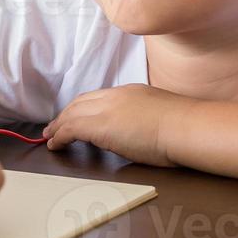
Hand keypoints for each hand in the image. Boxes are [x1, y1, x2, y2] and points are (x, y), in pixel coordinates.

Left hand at [41, 84, 196, 166]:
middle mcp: (116, 96)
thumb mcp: (160, 116)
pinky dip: (60, 136)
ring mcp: (107, 109)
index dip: (84, 108)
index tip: (77, 117)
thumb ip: (144, 119)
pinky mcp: (99, 126)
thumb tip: (139, 131)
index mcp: (132, 92)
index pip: (99, 98)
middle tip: (55, 127)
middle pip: (81, 102)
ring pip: (72, 113)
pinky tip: (56, 145)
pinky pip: (70, 128)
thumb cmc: (184, 129)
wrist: (187, 127)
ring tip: (50, 137)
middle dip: (66, 114)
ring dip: (59, 126)